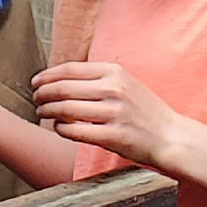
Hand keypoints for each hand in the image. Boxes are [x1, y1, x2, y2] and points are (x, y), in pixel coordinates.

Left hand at [31, 61, 191, 168]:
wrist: (170, 136)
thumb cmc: (144, 111)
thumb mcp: (125, 83)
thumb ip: (98, 78)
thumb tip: (60, 79)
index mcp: (115, 72)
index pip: (70, 69)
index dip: (47, 76)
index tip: (36, 82)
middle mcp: (114, 89)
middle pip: (63, 89)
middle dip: (43, 94)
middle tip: (36, 100)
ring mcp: (114, 113)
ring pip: (66, 109)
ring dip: (47, 111)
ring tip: (42, 113)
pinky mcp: (113, 136)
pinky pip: (75, 131)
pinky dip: (60, 129)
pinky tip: (59, 128)